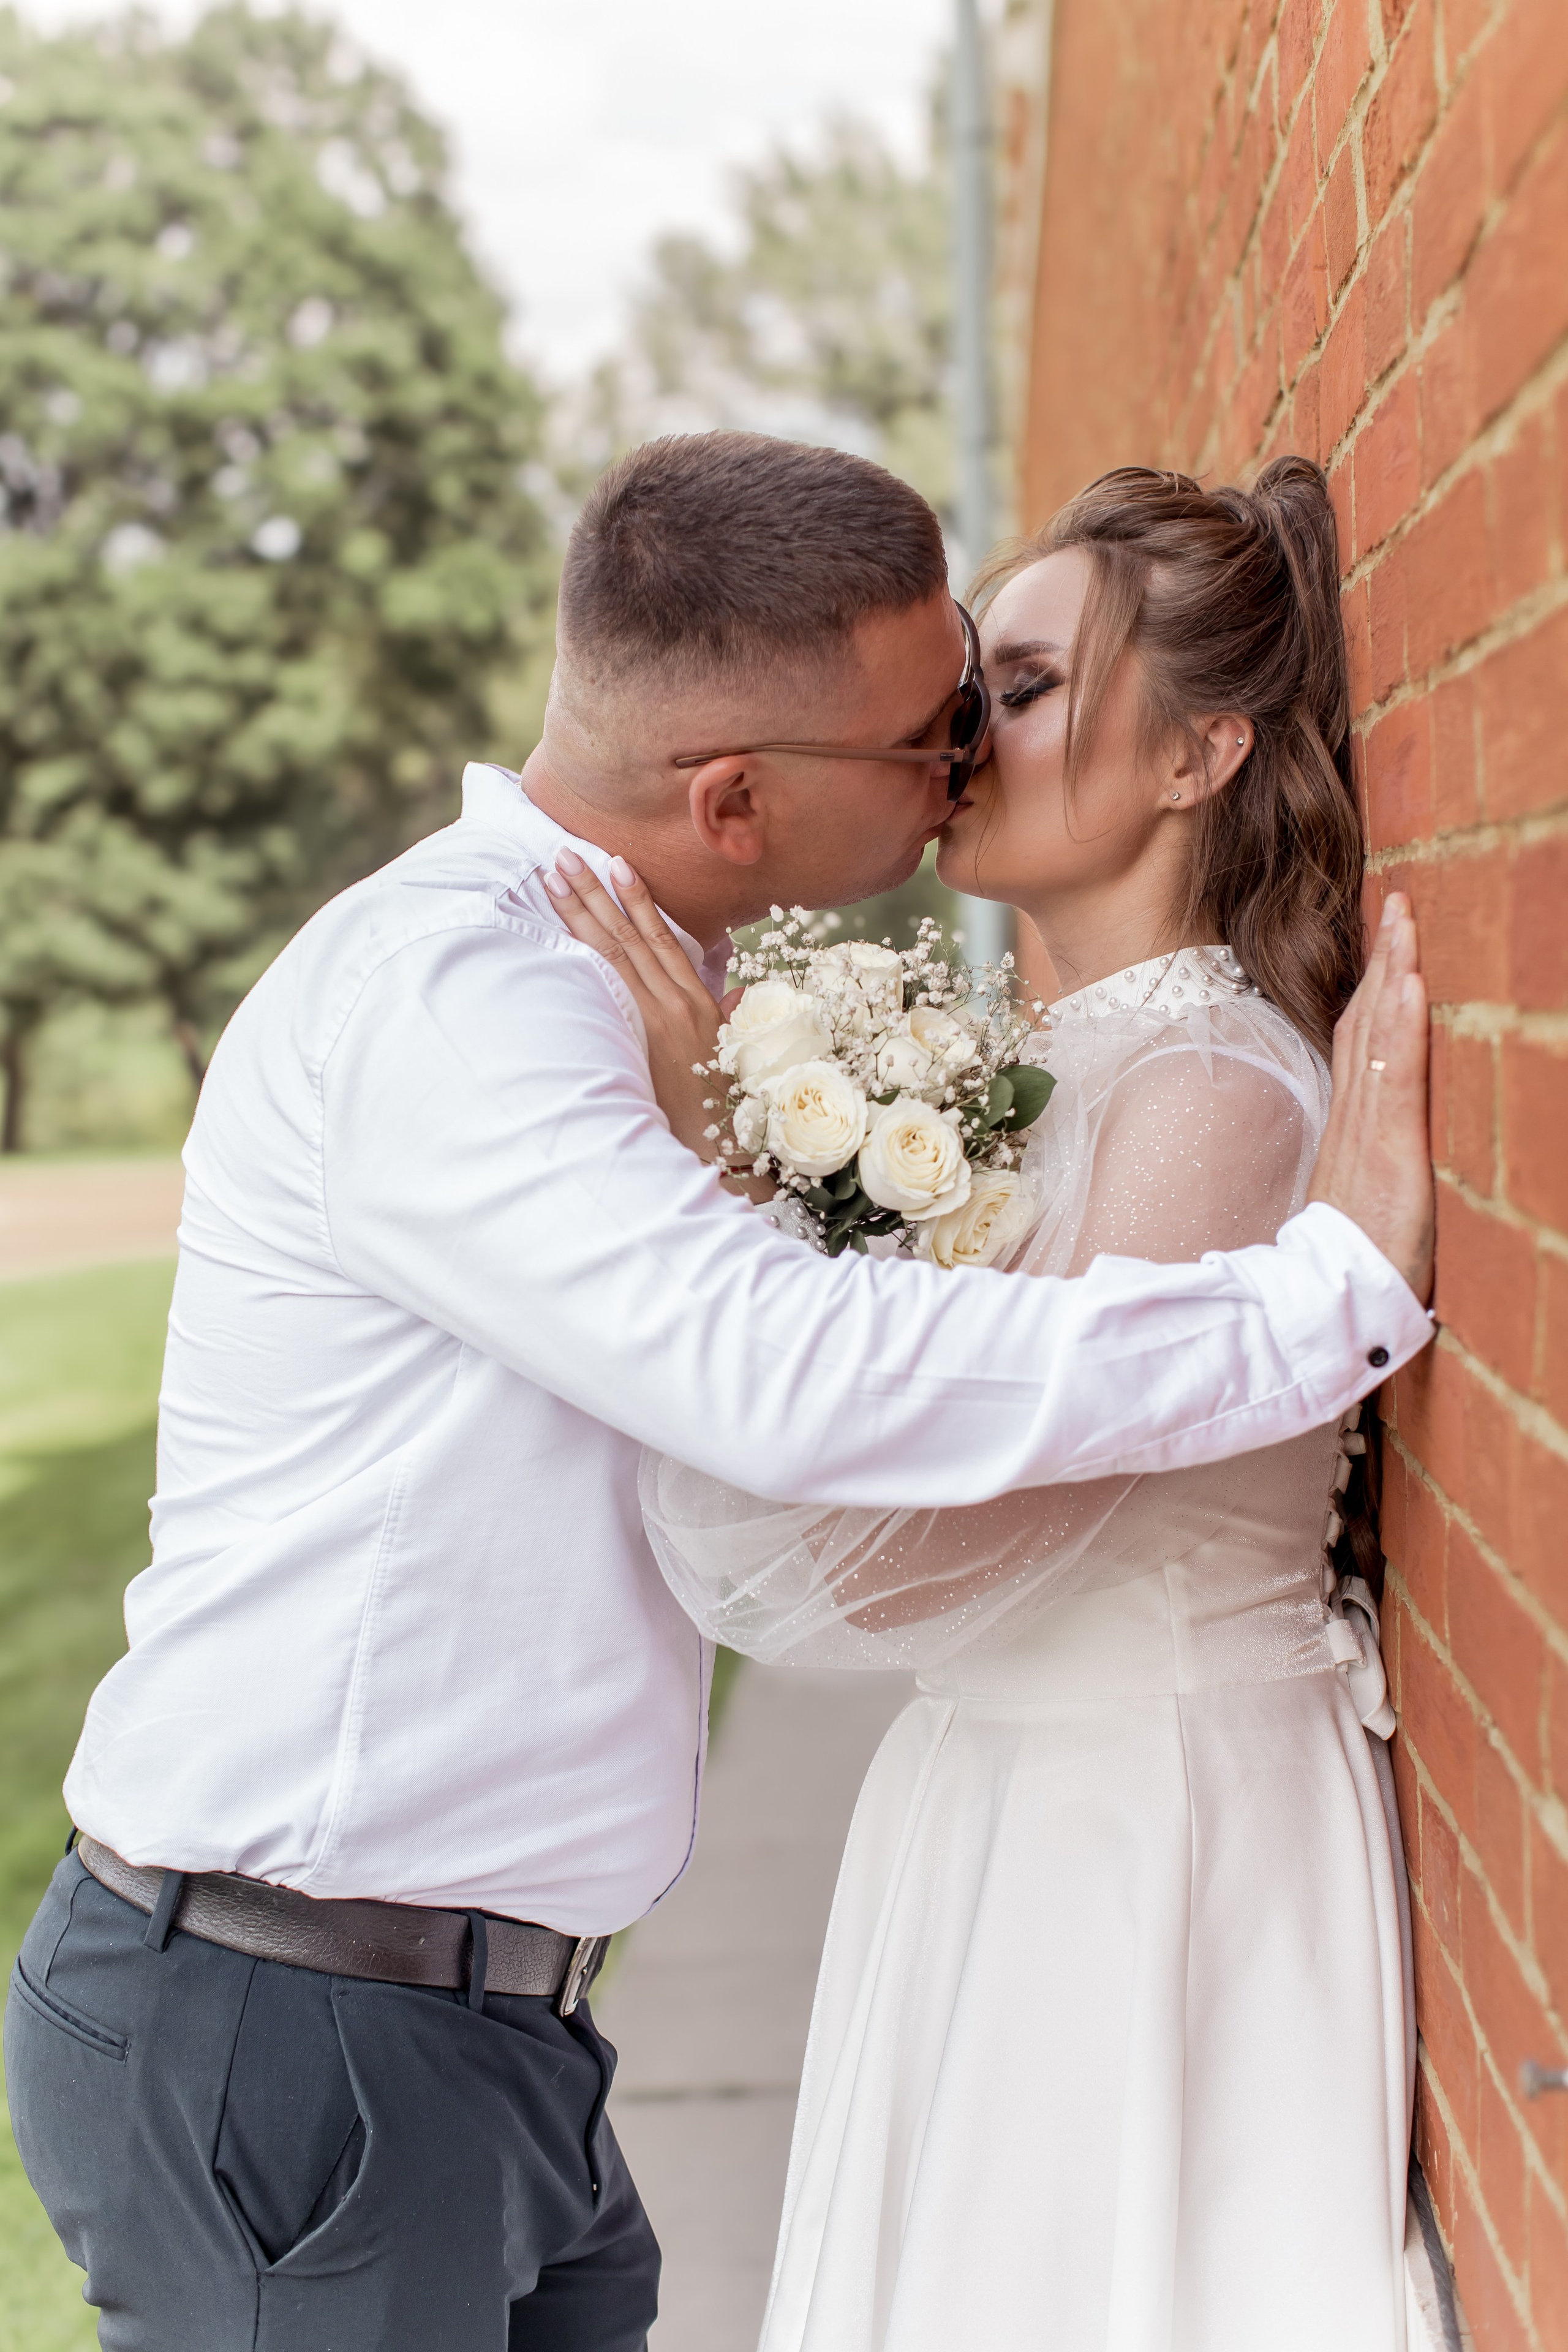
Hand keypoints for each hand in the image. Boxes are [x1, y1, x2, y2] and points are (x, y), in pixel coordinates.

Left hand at [542, 852, 730, 1166]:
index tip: (616, 864)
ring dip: (582, 910)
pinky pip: (610, 985)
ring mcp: (657, 1019)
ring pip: (614, 951)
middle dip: (595, 891)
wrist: (722, 1151)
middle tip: (564, 854)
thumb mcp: (732, 1057)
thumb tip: (738, 994)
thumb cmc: (723, 1111)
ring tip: (555, 875)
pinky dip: (586, 953)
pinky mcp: (640, 1039)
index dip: (638, 898)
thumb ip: (730, 1018)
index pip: (663, 938)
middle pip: (629, 934)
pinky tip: (564, 929)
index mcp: (701, 1003)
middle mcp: (678, 1003)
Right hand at [1305, 892, 1433, 1301]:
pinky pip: (1396, 1077)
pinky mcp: (1390, 1151)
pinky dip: (1400, 1026)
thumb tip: (1364, 1152)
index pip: (1359, 1045)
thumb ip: (1359, 1170)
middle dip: (1383, 960)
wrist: (1323, 1310)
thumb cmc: (1345, 1267)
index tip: (1384, 940)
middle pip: (1366, 1024)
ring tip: (1403, 919)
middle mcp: (1356, 1120)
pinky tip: (1407, 984)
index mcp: (1349, 1130)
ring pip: (1379, 1037)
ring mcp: (1370, 1132)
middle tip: (1395, 901)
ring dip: (1392, 973)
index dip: (1370, 989)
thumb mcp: (1353, 1206)